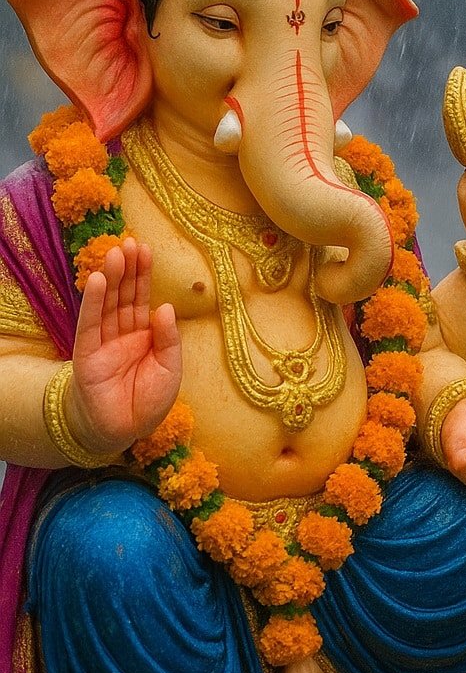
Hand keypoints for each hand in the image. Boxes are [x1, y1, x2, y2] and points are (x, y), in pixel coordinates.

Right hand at [69, 238, 181, 453]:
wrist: (124, 431)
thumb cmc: (148, 401)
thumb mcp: (170, 368)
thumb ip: (168, 338)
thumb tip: (164, 307)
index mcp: (144, 335)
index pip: (142, 298)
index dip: (143, 275)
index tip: (146, 249)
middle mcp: (122, 334)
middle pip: (124, 295)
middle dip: (128, 269)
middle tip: (130, 241)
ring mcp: (104, 343)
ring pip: (108, 305)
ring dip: (112, 277)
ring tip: (117, 252)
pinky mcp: (88, 355)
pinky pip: (90, 324)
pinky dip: (94, 302)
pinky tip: (98, 281)